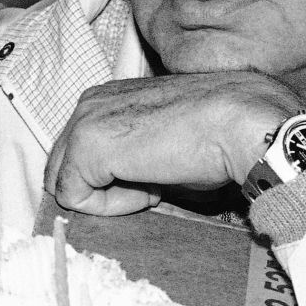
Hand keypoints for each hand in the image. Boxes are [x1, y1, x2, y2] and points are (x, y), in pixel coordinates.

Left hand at [44, 72, 305, 215]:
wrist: (242, 124)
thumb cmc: (217, 135)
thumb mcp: (162, 145)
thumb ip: (131, 159)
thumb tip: (125, 184)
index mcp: (106, 98)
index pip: (77, 154)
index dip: (113, 180)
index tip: (155, 175)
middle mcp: (88, 103)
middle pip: (63, 169)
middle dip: (103, 188)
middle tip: (154, 184)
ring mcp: (83, 122)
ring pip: (67, 184)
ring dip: (109, 196)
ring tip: (155, 182)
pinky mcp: (86, 146)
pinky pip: (76, 198)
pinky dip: (112, 206)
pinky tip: (150, 187)